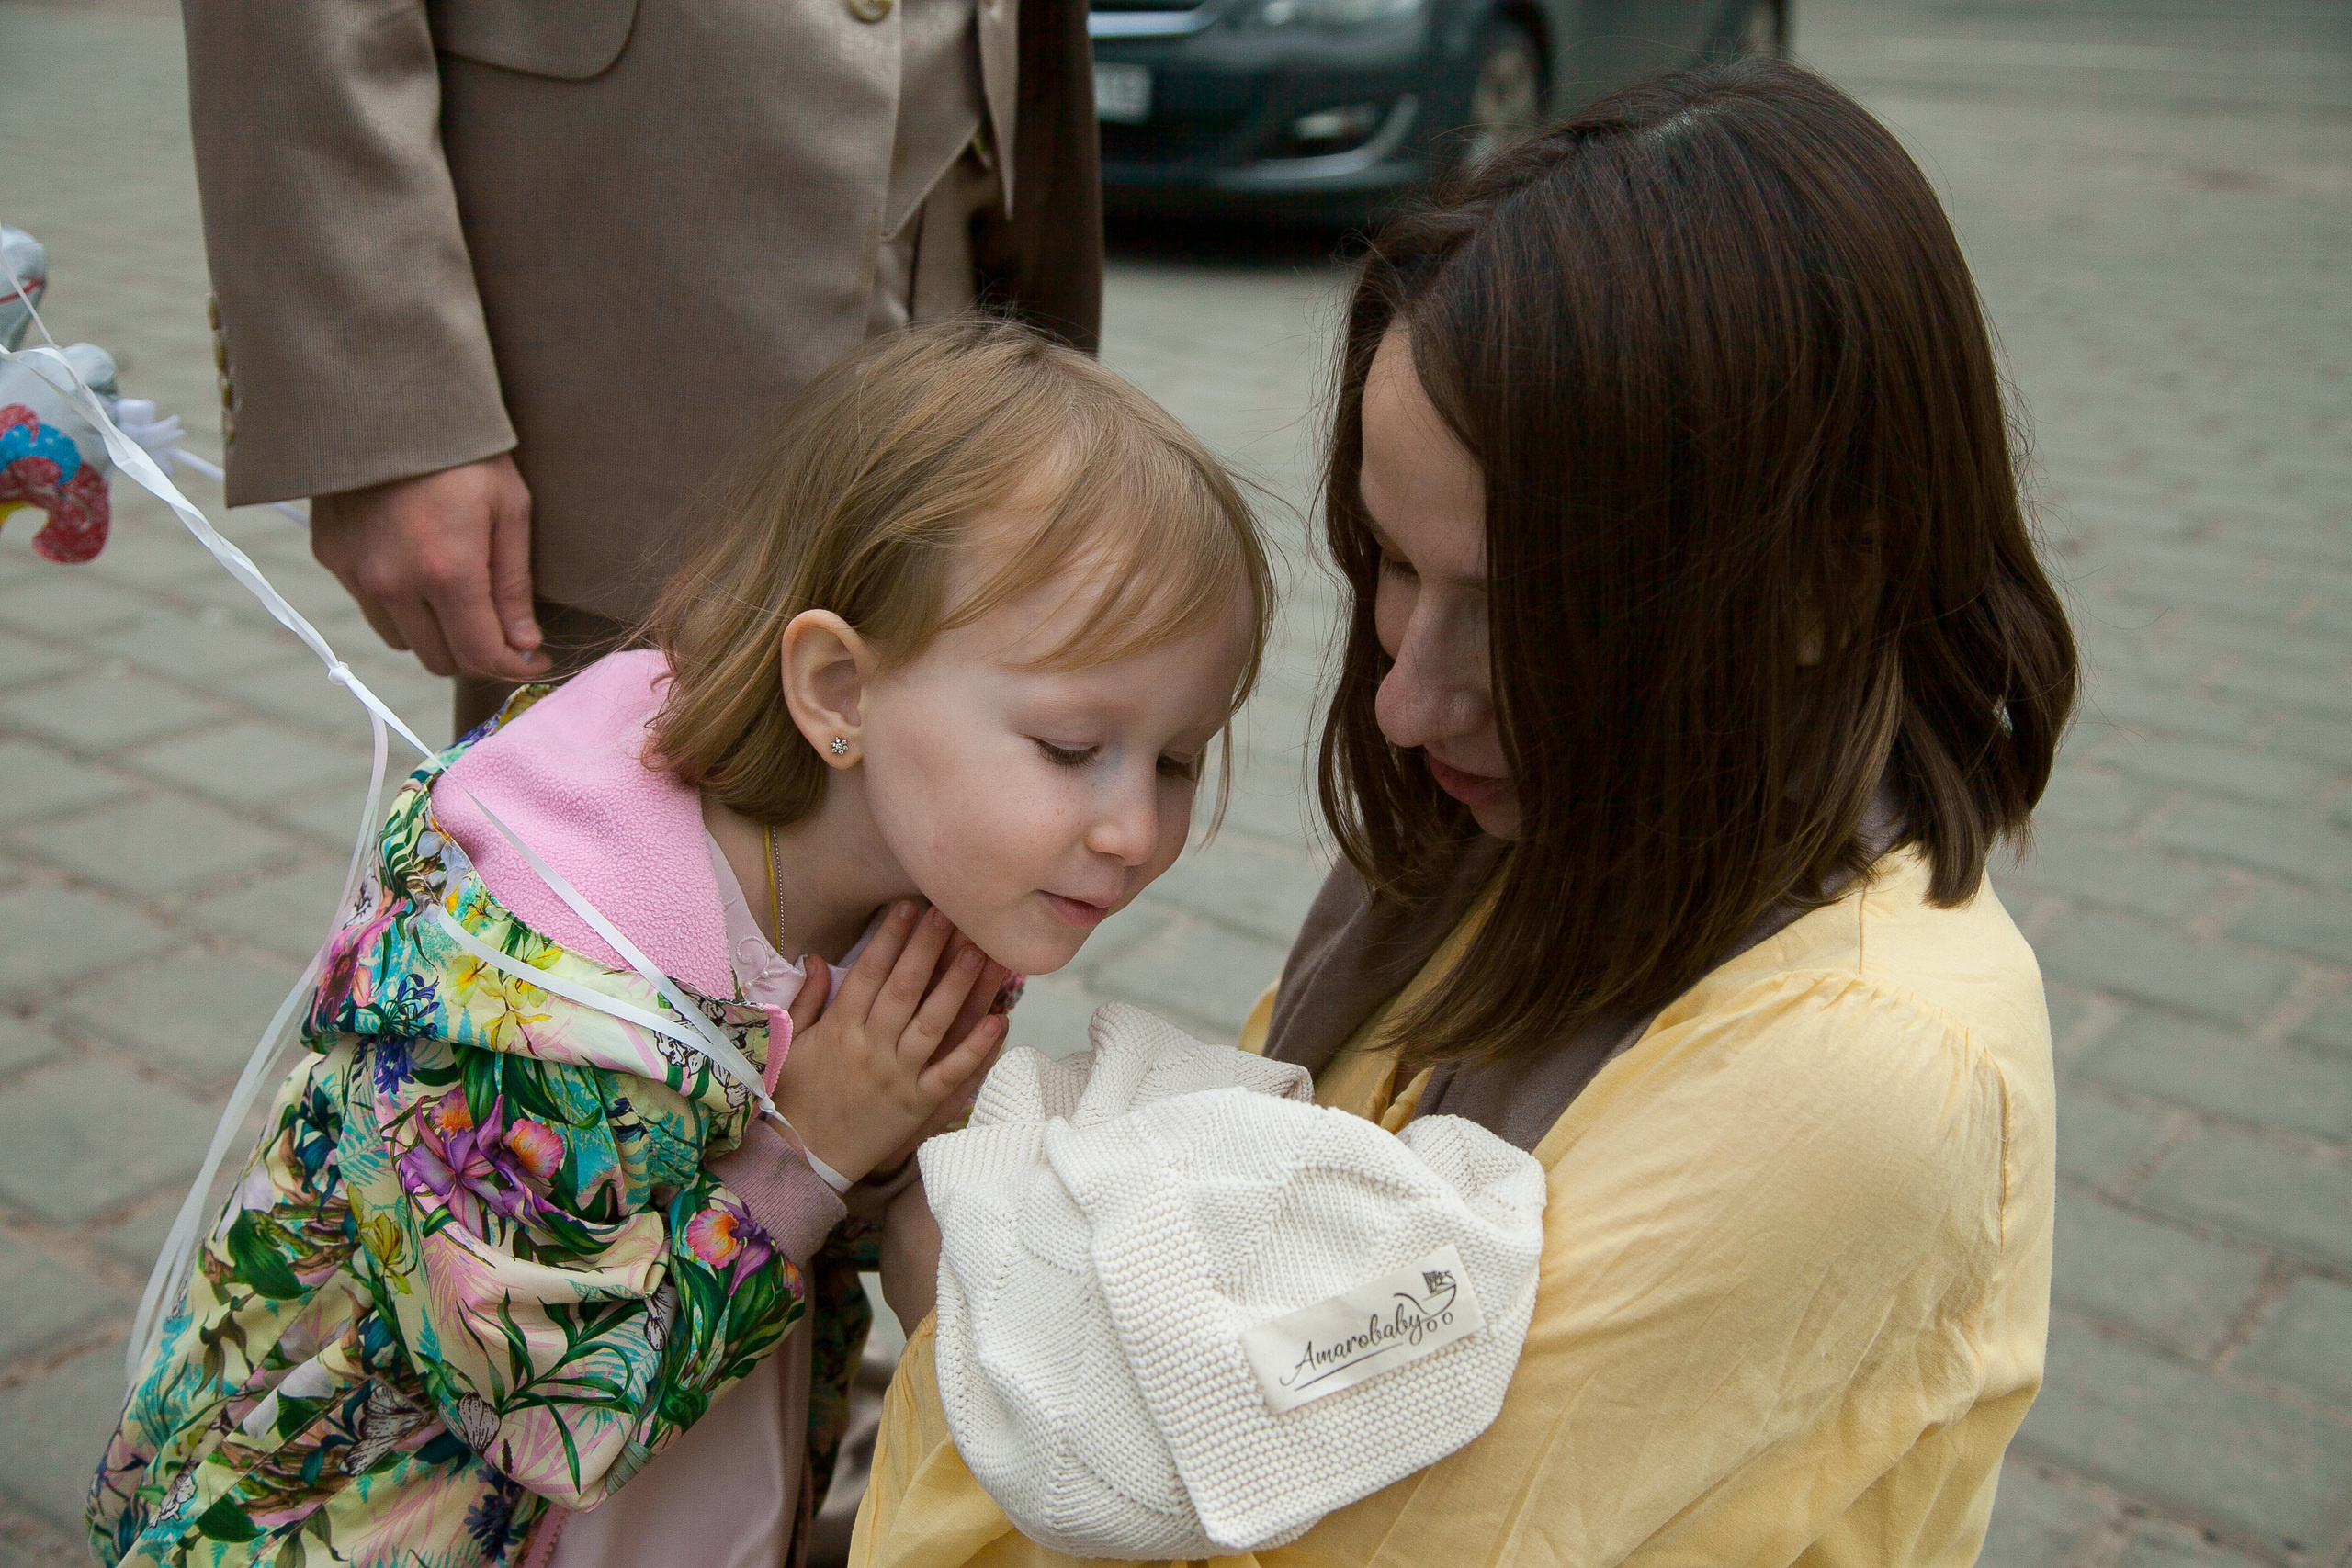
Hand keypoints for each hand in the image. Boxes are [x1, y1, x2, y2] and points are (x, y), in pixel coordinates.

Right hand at [311, 453, 548, 679]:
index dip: (514, 667)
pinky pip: (372, 608)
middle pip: (440, 660)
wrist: (383, 397)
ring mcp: (356, 573)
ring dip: (436, 634)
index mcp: (446, 571)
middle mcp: (393, 583)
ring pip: (403, 641)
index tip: (535, 659)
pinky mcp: (331, 558)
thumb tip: (523, 644)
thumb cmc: (461, 448)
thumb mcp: (509, 508)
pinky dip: (401, 606)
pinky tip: (418, 569)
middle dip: (477, 653)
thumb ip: (513, 585)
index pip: (481, 655)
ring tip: (459, 597)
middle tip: (502, 629)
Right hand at [773, 903, 1007, 1185]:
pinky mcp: (917, 1106)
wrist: (802, 1158)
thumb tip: (816, 957)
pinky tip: (999, 1020)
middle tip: (951, 913)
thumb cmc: (795, 1096)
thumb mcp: (790, 1044)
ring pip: (934, 1023)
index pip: (869, 973)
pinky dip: (976, 1048)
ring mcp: (897, 1077)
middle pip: (906, 989)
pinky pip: (951, 1073)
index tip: (907, 906)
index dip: (890, 938)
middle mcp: (871, 1049)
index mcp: (839, 1029)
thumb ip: (807, 999)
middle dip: (929, 947)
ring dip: (960, 985)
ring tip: (982, 950)